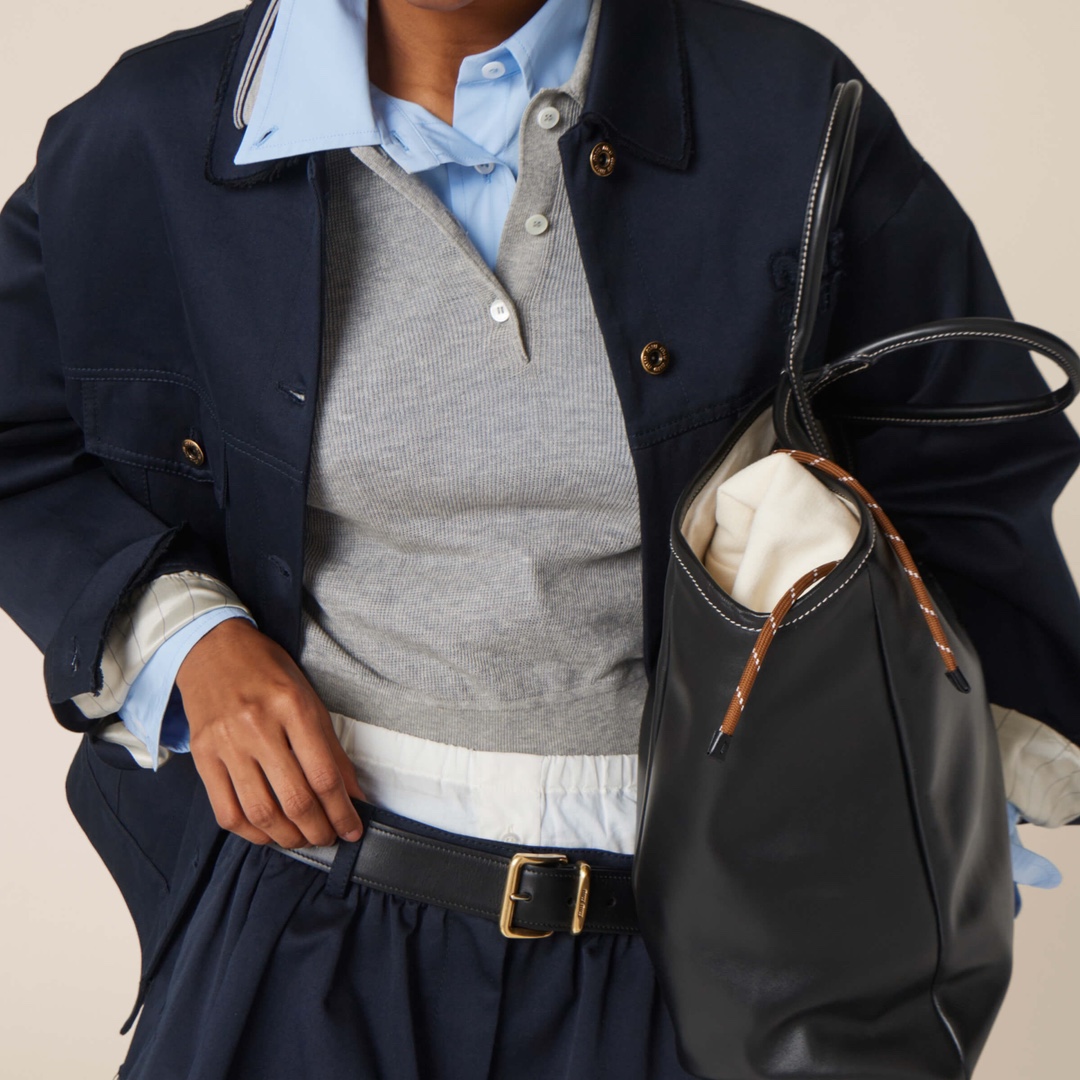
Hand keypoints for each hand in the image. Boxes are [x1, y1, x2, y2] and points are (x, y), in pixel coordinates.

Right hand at [175, 617, 366, 847]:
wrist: (211, 647)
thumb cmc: (267, 671)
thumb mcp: (309, 697)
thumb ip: (331, 748)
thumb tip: (354, 794)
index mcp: (293, 707)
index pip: (324, 775)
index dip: (343, 811)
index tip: (353, 830)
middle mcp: (258, 726)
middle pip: (295, 799)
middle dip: (319, 830)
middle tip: (329, 837)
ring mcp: (227, 743)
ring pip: (261, 812)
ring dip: (288, 837)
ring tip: (303, 839)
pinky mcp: (202, 756)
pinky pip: (226, 811)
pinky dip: (251, 832)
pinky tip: (268, 833)